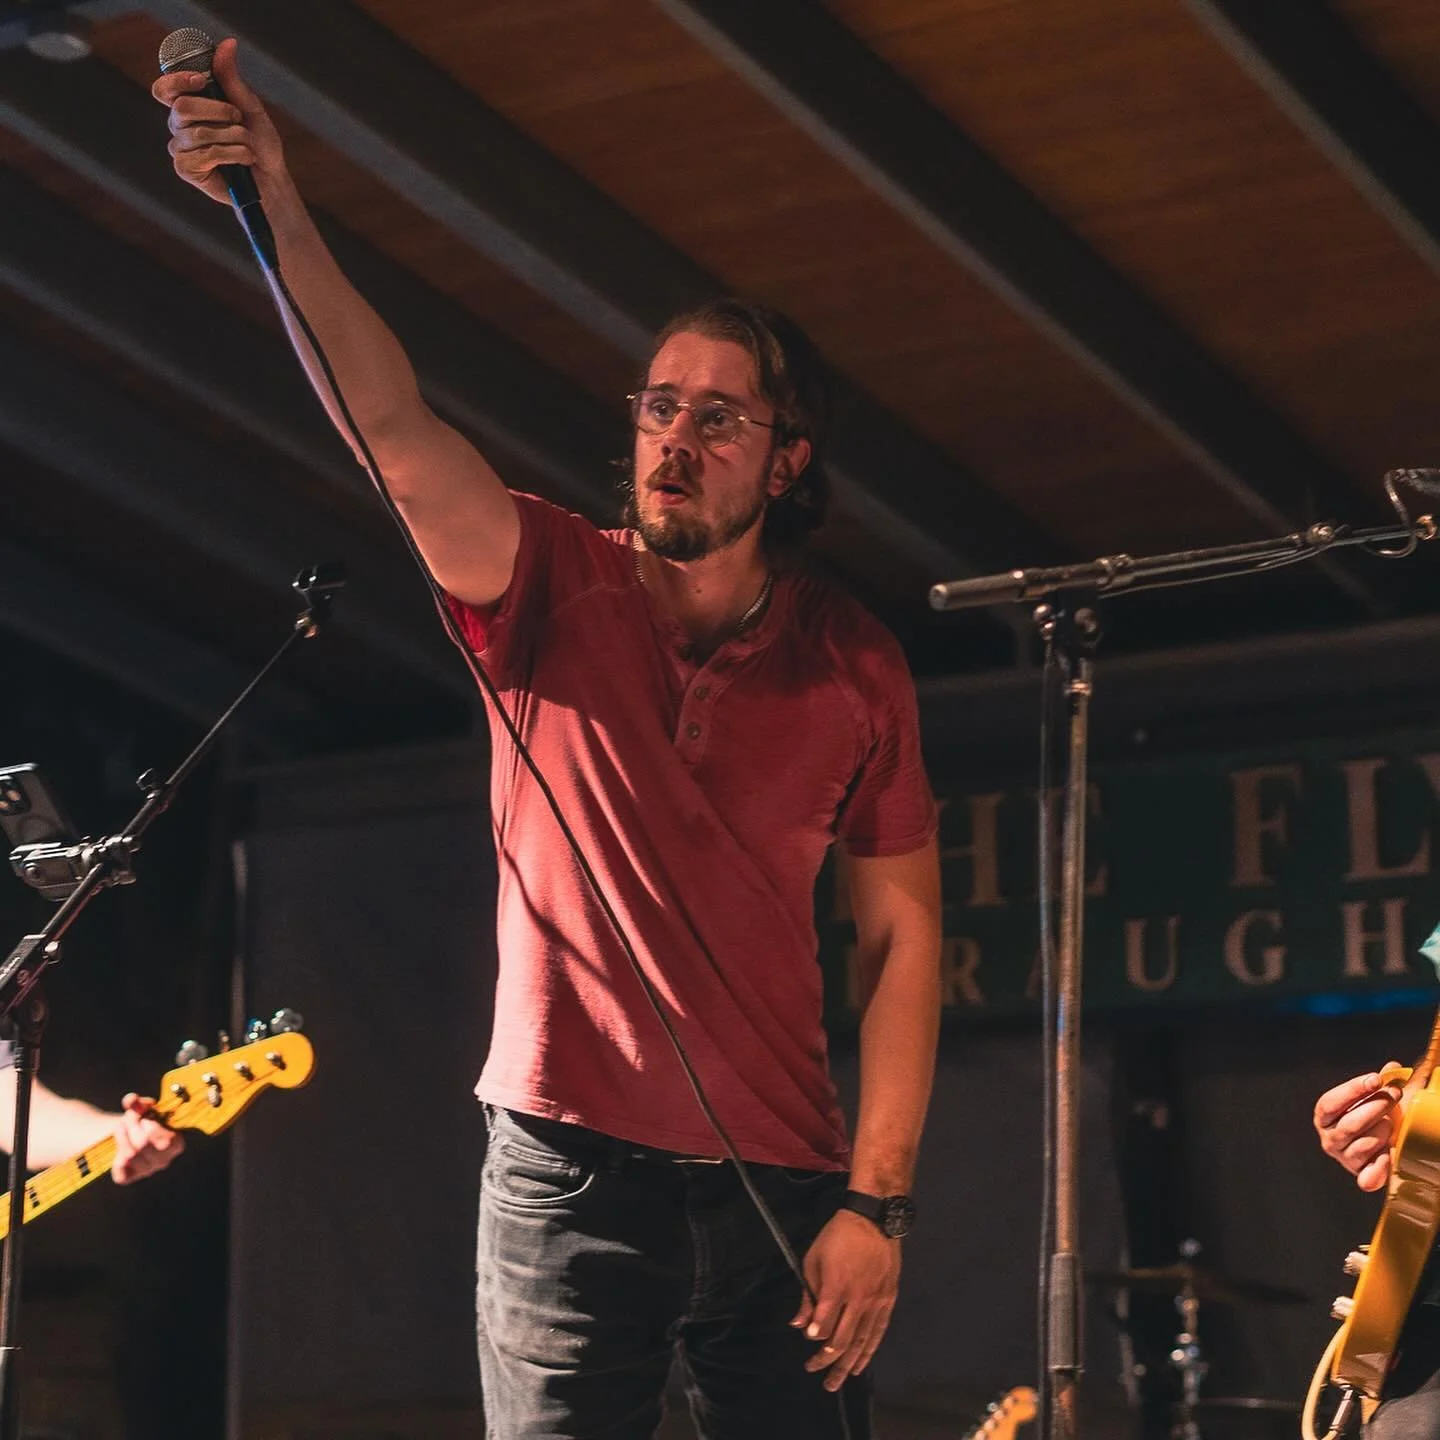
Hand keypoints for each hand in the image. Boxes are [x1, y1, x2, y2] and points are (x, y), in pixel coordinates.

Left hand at [111, 1093, 183, 1184]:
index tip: (146, 1119)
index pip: (167, 1141)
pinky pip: (120, 1167)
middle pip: (145, 1144)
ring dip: (122, 1135)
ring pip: (131, 1155)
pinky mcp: (128, 1177)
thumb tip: (131, 1100)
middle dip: (133, 1125)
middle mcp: (164, 1161)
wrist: (125, 1134)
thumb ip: (139, 1103)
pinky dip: (116, 1152)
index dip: (151, 1127)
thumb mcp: (143, 1109)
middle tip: (129, 1117)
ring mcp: (146, 1171)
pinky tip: (120, 1145)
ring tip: (122, 1127)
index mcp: (176, 1144)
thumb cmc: (140, 1119)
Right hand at [151, 37, 285, 206]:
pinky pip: (203, 156)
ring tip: (248, 145)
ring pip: (197, 133)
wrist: (270, 178)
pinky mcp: (186, 169)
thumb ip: (231, 78)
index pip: (165, 88)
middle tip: (239, 119)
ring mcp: (180, 147)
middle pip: (183, 107)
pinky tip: (241, 161)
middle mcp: (179, 124)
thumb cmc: (259, 142)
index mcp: (189, 104)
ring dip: (232, 137)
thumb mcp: (249, 106)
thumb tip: (228, 43)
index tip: (201, 80)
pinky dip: (229, 155)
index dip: (177, 81)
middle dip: (218, 111)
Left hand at [790, 1209, 899, 1390]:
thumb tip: (799, 1325)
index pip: (825, 1323)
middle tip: (814, 1371)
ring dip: (847, 1364)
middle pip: (842, 1339)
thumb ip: (807, 1295)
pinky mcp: (888, 1300)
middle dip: (826, 1359)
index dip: (815, 1336)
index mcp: (837, 1286)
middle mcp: (858, 1299)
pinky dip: (868, 1351)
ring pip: (861, 1341)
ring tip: (835, 1382)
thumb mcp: (814, 1259)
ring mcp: (876, 1302)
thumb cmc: (838, 1236)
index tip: (808, 1342)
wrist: (874, 1219)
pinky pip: (878, 1332)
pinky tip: (860, 1365)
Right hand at [1314, 1066, 1405, 1191]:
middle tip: (1394, 1094)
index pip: (1330, 1103)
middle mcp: (1329, 1139)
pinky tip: (1390, 1152)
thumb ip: (1380, 1082)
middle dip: (1375, 1107)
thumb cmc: (1374, 1115)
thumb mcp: (1374, 1096)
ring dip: (1382, 1131)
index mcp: (1323, 1117)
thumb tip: (1393, 1068)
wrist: (1382, 1143)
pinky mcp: (1363, 1176)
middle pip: (1349, 1124)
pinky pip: (1369, 1177)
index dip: (1353, 1090)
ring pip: (1363, 1145)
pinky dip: (1381, 1166)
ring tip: (1393, 1122)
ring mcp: (1345, 1159)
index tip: (1376, 1079)